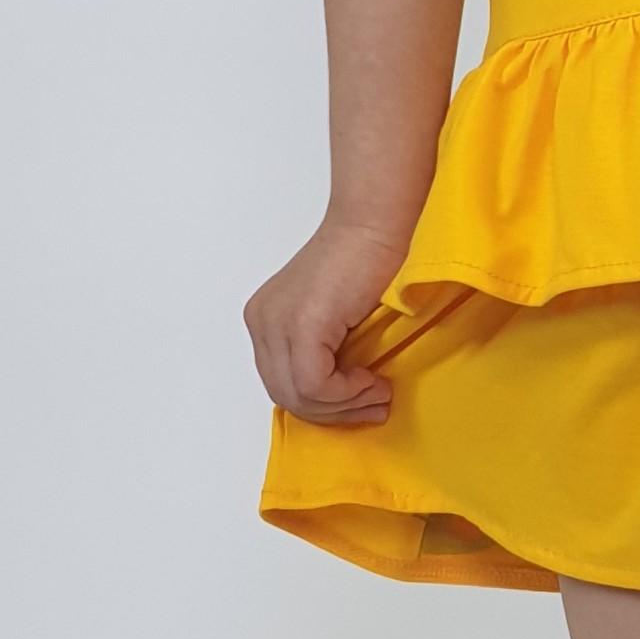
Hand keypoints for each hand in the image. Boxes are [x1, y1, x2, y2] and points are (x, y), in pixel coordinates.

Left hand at [245, 215, 412, 427]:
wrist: (375, 225)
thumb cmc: (368, 261)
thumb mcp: (334, 318)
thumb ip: (324, 352)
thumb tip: (338, 401)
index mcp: (263, 321)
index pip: (280, 385)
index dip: (322, 406)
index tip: (362, 404)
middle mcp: (261, 322)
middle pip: (285, 396)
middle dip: (333, 413)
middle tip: (375, 406)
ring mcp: (276, 323)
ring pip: (299, 395)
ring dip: (344, 405)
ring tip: (378, 392)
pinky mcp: (301, 324)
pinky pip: (315, 383)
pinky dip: (346, 391)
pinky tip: (371, 378)